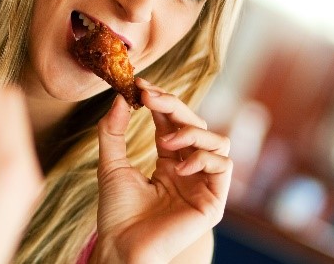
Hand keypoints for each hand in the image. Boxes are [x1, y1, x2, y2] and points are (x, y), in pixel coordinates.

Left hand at [93, 78, 231, 263]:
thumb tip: (120, 98)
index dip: (161, 101)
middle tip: (151, 97)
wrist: (120, 247)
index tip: (141, 85)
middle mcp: (188, 170)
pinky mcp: (213, 202)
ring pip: (217, 141)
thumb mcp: (110, 164)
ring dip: (192, 132)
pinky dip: (204, 158)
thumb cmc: (115, 212)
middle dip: (175, 106)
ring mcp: (202, 184)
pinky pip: (223, 167)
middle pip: (196, 125)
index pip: (172, 122)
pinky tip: (180, 166)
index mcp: (168, 161)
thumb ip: (113, 131)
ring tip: (166, 141)